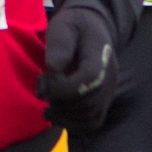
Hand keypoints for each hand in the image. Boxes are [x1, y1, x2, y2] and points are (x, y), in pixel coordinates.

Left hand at [37, 5, 117, 133]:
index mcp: (101, 55)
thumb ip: (60, 45)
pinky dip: (74, 125)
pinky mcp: (103, 101)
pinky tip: (57, 116)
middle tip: (42, 91)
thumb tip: (53, 69)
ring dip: (65, 117)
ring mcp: (108, 91)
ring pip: (91, 117)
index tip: (44, 80)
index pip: (89, 79)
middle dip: (60, 102)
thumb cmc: (74, 26)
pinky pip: (93, 122)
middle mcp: (109, 77)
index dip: (64, 87)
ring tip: (47, 108)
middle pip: (89, 102)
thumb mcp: (63, 25)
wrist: (93, 28)